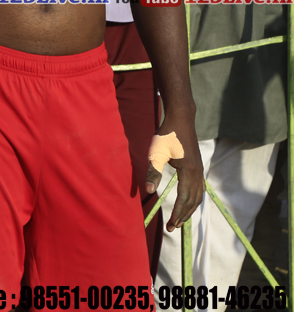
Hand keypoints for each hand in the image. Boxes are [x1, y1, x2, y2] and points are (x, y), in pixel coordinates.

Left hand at [144, 116, 204, 231]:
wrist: (181, 120)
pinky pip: (199, 190)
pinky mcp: (198, 168)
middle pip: (193, 201)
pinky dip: (193, 200)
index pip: (184, 199)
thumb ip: (153, 172)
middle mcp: (198, 173)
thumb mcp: (156, 153)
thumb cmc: (166, 135)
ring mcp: (200, 171)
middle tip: (172, 228)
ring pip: (198, 197)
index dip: (177, 213)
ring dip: (189, 210)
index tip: (170, 225)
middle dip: (183, 216)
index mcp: (188, 172)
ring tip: (179, 220)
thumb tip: (148, 191)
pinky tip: (186, 204)